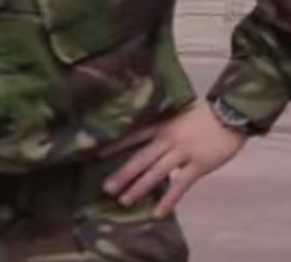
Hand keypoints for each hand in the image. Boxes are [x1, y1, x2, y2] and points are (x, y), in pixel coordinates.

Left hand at [102, 101, 247, 216]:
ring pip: (155, 173)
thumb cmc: (204, 114)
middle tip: (106, 187)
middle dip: (122, 174)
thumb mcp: (176, 115)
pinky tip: (158, 212)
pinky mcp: (197, 166)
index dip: (114, 146)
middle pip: (139, 159)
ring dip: (138, 188)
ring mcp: (181, 154)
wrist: (230, 114)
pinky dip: (168, 200)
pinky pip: (180, 186)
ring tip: (124, 200)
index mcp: (160, 126)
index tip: (96, 154)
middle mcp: (166, 140)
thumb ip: (163, 127)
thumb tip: (149, 138)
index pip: (132, 137)